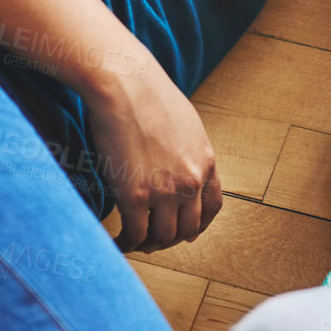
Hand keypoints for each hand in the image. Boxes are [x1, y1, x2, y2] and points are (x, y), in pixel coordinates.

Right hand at [84, 58, 223, 253]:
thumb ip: (189, 151)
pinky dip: (126, 244)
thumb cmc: (149, 97)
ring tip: (134, 241)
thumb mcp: (187, 124)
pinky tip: (118, 241)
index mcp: (206, 162)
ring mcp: (165, 191)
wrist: (126, 85)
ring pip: (162, 237)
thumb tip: (181, 166)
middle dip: (171, 239)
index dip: (198, 225)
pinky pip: (135, 235)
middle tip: (153, 240)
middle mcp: (191, 181)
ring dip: (149, 245)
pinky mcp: (135, 196)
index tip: (186, 233)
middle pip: (188, 228)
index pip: (212, 207)